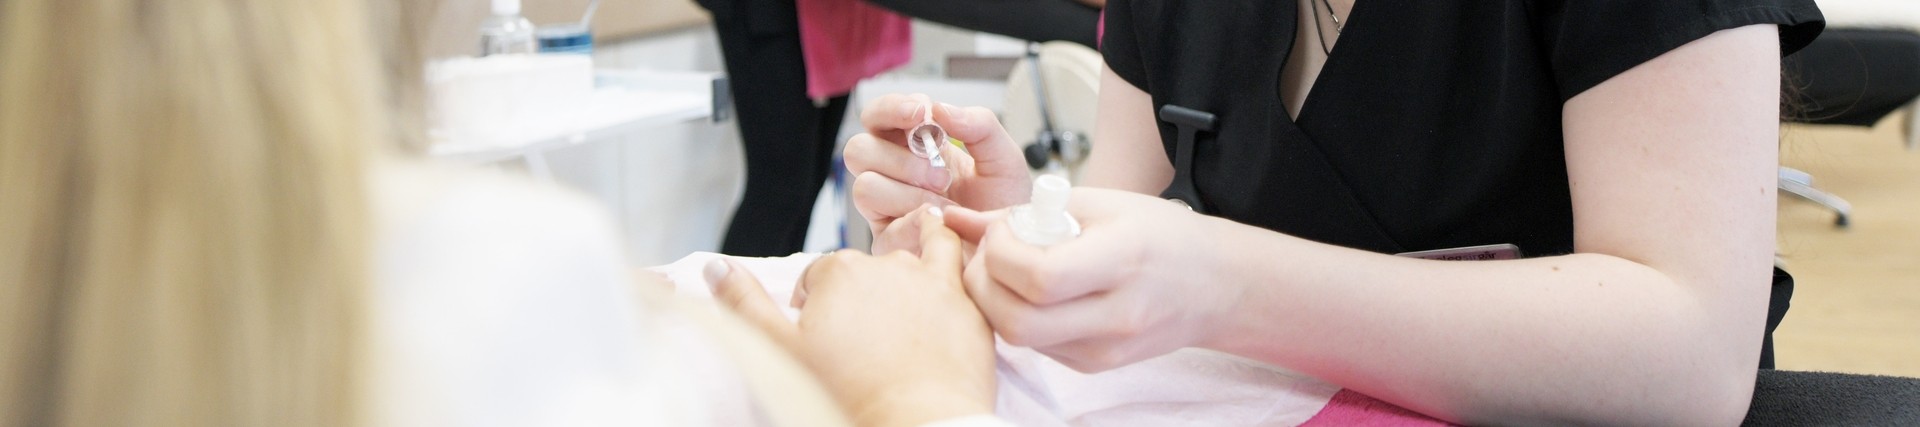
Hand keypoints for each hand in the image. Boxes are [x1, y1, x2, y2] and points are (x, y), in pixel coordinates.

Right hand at [710, 208, 996, 426]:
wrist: (916, 425)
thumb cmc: (849, 395)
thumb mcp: (781, 351)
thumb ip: (744, 303)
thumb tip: (716, 266)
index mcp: (837, 273)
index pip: (817, 278)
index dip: (814, 307)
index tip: (821, 339)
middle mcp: (883, 265)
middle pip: (861, 271)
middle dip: (855, 297)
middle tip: (857, 344)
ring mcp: (928, 279)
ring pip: (905, 260)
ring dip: (896, 276)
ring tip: (894, 312)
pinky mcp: (964, 299)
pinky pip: (952, 251)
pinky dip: (942, 238)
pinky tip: (936, 227)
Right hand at [844, 93, 1032, 254]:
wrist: (1011, 252)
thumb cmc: (1004, 207)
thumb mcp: (1002, 158)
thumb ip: (979, 125)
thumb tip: (939, 108)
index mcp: (911, 146)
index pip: (878, 116)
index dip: (892, 108)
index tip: (922, 114)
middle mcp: (892, 175)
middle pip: (858, 149)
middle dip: (902, 157)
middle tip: (942, 174)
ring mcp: (887, 209)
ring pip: (865, 186)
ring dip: (910, 192)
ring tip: (948, 205)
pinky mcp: (890, 242)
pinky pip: (885, 227)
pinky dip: (917, 221)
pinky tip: (944, 223)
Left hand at [945, 188, 1242, 372]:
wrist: (1214, 286)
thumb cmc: (1161, 235)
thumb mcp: (1100, 204)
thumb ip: (1025, 212)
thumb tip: (958, 218)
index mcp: (1122, 262)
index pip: (1039, 277)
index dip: (1001, 252)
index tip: (1002, 230)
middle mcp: (1115, 317)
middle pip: (1017, 321)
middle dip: (983, 284)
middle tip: (990, 254)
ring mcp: (1104, 350)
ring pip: (1018, 339)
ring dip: (994, 302)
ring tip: (1008, 269)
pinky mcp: (1093, 365)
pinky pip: (1035, 346)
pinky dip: (1017, 315)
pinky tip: (1030, 291)